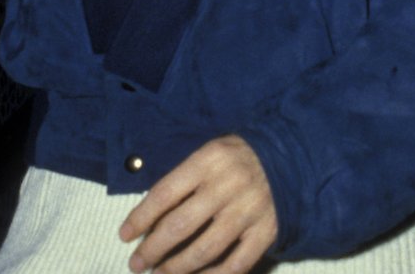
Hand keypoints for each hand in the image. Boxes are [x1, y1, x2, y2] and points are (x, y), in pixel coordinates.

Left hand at [120, 135, 277, 273]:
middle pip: (180, 226)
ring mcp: (249, 211)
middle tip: (137, 262)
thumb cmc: (238, 157)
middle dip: (151, 249)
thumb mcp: (210, 152)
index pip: (165, 193)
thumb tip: (148, 215)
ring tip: (160, 273)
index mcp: (210, 160)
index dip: (140, 218)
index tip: (124, 235)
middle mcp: (228, 185)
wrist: (289, 155)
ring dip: (175, 268)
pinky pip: (235, 265)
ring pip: (204, 250)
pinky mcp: (266, 231)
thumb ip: (184, 178)